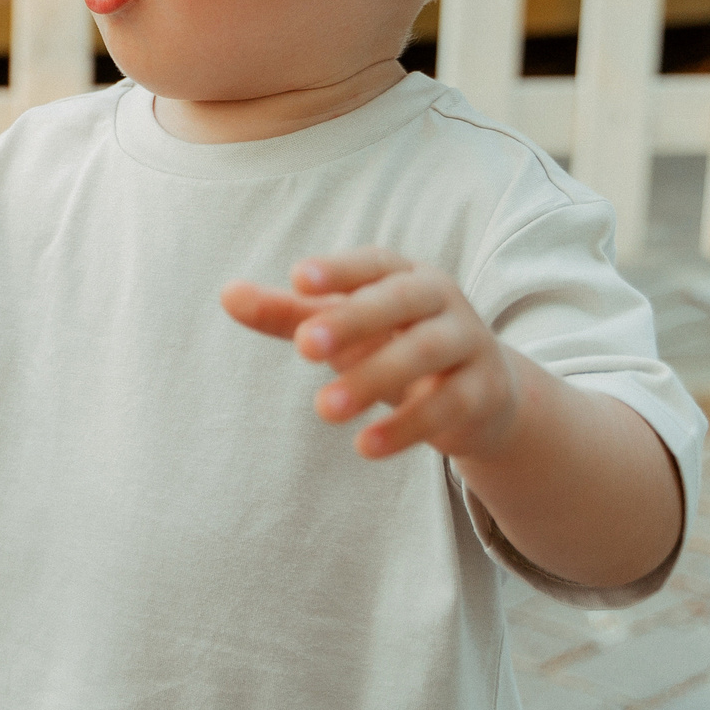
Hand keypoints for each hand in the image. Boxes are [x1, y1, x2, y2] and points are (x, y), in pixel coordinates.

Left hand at [222, 247, 522, 461]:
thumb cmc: (394, 344)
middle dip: (353, 320)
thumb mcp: (344, 329)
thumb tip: (226, 295)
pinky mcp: (483, 391)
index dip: (338, 269)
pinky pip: (448, 405)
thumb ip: (289, 314)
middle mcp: (442, 300)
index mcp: (404, 274)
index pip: (372, 263)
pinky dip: (407, 427)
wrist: (480, 394)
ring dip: (373, 378)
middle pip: (400, 301)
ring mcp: (469, 343)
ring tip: (323, 409)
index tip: (296, 279)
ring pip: (425, 352)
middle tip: (304, 346)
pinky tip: (365, 446)